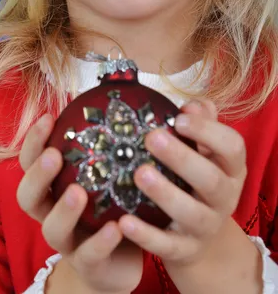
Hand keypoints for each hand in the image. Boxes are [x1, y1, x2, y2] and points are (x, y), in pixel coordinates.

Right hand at [17, 113, 142, 293]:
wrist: (121, 262)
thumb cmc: (112, 207)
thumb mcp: (109, 173)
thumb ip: (110, 140)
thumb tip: (124, 84)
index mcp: (53, 189)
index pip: (31, 162)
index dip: (33, 141)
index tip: (47, 117)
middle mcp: (52, 213)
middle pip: (28, 197)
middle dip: (37, 174)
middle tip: (54, 155)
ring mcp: (68, 242)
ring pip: (52, 229)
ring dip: (63, 210)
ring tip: (78, 192)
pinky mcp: (90, 266)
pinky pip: (90, 255)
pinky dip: (100, 241)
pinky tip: (116, 228)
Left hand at [118, 99, 247, 268]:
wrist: (202, 240)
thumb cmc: (196, 180)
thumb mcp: (204, 153)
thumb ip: (201, 125)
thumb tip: (192, 105)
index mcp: (231, 169)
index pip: (232, 148)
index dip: (208, 131)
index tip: (179, 117)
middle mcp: (225, 198)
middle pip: (211, 179)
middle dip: (182, 158)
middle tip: (152, 137)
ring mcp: (206, 227)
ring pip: (190, 213)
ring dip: (164, 193)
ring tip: (139, 173)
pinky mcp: (185, 250)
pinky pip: (166, 245)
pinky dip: (145, 235)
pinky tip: (124, 220)